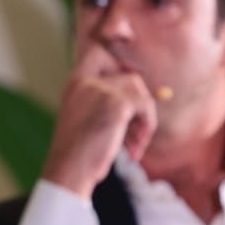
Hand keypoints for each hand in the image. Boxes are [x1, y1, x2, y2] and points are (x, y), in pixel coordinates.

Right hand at [41, 43, 157, 195]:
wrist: (68, 172)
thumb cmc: (78, 154)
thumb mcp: (88, 120)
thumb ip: (108, 102)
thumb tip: (156, 94)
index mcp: (74, 84)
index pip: (97, 52)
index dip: (115, 61)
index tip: (127, 78)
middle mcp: (85, 82)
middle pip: (130, 78)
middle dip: (140, 104)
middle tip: (135, 134)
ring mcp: (100, 90)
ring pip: (141, 93)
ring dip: (145, 121)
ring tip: (134, 147)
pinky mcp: (116, 103)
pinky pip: (146, 108)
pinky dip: (147, 129)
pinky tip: (135, 152)